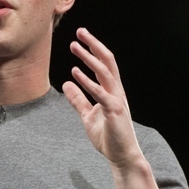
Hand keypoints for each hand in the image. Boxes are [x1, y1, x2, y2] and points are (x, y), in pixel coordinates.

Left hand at [62, 28, 143, 169]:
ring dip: (89, 58)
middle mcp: (116, 91)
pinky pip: (100, 93)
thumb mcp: (87, 115)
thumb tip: (66, 84)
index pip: (104, 65)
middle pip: (107, 62)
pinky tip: (75, 73)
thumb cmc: (108, 136)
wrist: (121, 156)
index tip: (81, 38)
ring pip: (104, 72)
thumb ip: (78, 99)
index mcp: (111, 91)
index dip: (93, 50)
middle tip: (80, 31)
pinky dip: (87, 81)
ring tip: (74, 46)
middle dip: (94, 45)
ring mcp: (116, 100)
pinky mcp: (113, 111)